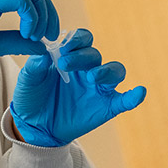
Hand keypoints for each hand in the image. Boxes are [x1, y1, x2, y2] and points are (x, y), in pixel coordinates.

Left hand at [10, 29, 146, 146]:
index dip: (76, 39)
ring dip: (106, 71)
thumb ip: (35, 66)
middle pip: (95, 55)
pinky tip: (139, 92)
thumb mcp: (28, 81)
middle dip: (82, 56)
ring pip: (114, 71)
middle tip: (65, 64)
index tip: (63, 45)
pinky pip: (124, 100)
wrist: (35, 128)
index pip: (82, 40)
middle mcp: (88, 69)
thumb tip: (44, 53)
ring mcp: (98, 88)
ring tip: (92, 77)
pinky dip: (134, 96)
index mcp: (71, 57)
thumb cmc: (32, 98)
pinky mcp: (106, 107)